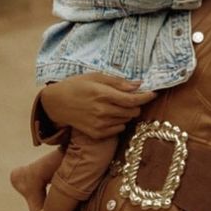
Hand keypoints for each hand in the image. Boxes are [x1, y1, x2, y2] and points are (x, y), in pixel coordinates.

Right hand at [40, 73, 155, 138]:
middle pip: (132, 112)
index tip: (153, 93)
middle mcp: (102, 111)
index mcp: (103, 95)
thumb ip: (118, 82)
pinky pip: (118, 130)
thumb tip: (138, 85)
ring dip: (126, 113)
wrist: (56, 104)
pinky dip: (119, 123)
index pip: (133, 100)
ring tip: (115, 105)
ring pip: (126, 121)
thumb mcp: (95, 77)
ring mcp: (99, 124)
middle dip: (136, 105)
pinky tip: (109, 115)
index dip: (146, 97)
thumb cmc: (76, 86)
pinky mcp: (96, 134)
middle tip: (130, 98)